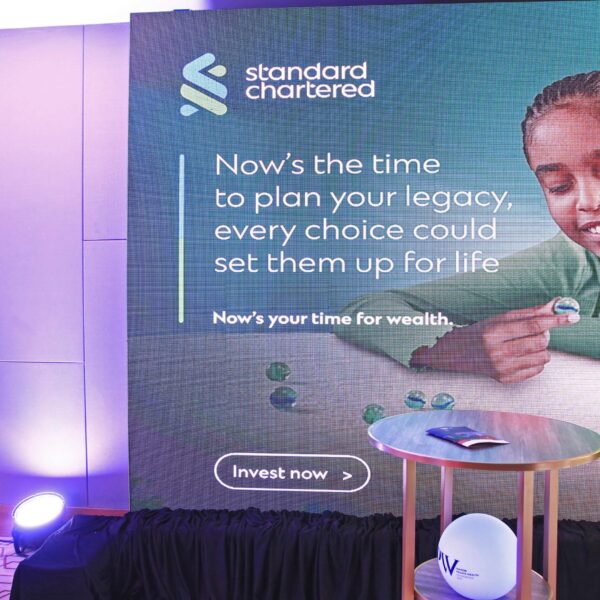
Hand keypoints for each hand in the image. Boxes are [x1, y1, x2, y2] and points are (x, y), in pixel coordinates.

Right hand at [410, 298, 579, 383]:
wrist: (455, 355)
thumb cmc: (479, 333)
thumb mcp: (499, 318)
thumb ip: (529, 312)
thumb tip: (555, 304)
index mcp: (493, 333)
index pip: (532, 325)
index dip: (554, 320)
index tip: (570, 316)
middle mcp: (496, 352)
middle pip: (540, 341)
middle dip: (543, 334)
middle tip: (533, 332)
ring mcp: (501, 368)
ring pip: (542, 357)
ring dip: (540, 349)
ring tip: (526, 344)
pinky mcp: (505, 379)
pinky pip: (537, 370)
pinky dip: (535, 361)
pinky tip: (522, 356)